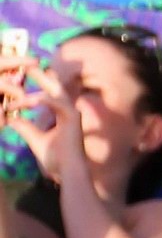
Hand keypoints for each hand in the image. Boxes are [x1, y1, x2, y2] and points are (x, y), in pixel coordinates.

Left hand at [2, 58, 83, 179]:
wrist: (68, 172)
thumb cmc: (56, 160)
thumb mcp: (35, 140)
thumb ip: (25, 128)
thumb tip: (11, 119)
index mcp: (63, 114)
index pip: (50, 93)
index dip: (39, 82)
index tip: (23, 75)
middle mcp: (70, 111)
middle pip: (55, 86)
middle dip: (40, 75)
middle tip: (24, 64)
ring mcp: (73, 113)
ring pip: (54, 92)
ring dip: (38, 85)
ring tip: (24, 76)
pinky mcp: (73, 118)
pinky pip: (56, 103)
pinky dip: (42, 100)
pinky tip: (28, 100)